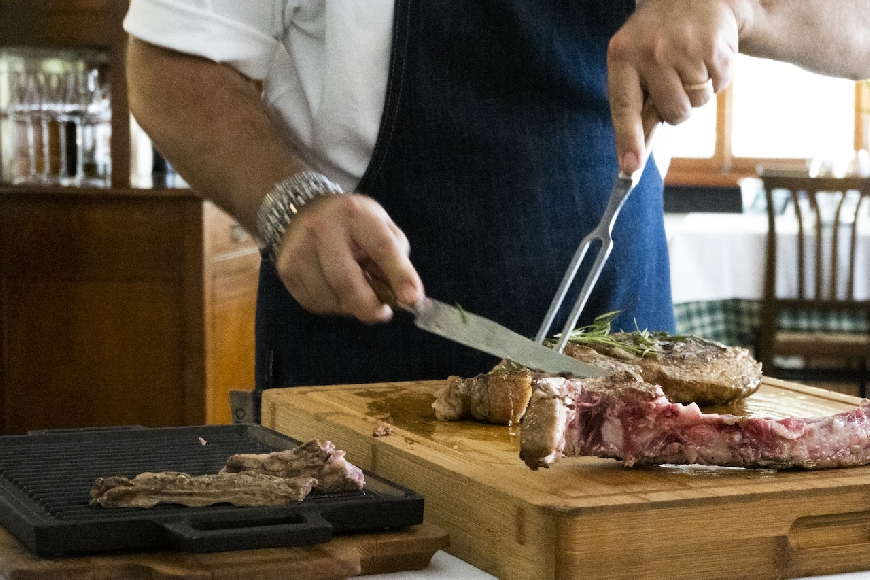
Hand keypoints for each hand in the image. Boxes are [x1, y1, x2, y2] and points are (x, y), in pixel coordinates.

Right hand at [274, 193, 424, 322]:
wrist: (301, 210)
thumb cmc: (351, 224)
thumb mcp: (380, 226)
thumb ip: (395, 257)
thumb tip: (404, 297)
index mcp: (355, 214)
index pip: (381, 247)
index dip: (399, 274)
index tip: (413, 299)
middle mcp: (322, 229)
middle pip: (346, 280)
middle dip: (368, 305)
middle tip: (382, 314)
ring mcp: (300, 250)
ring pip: (329, 298)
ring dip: (349, 306)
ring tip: (355, 291)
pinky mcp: (286, 270)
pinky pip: (314, 303)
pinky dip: (331, 305)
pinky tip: (335, 290)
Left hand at [608, 0, 740, 173]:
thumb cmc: (657, 39)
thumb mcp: (633, 60)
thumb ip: (635, 102)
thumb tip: (634, 158)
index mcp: (621, 56)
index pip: (623, 108)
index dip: (628, 140)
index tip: (630, 167)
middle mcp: (650, 52)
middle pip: (673, 113)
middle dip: (678, 108)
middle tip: (675, 82)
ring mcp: (682, 47)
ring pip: (697, 103)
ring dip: (699, 92)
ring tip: (690, 63)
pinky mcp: (713, 45)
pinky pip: (719, 86)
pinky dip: (718, 77)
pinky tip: (708, 55)